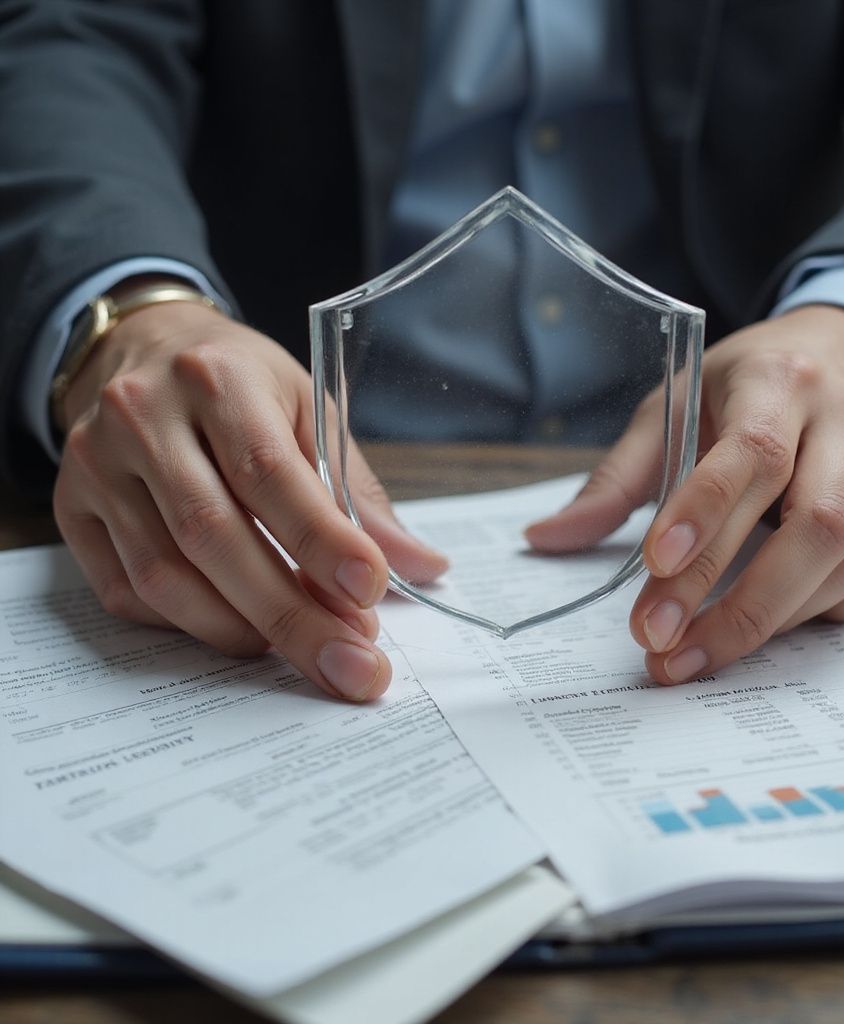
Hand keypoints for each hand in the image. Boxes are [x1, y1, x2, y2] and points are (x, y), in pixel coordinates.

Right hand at [54, 297, 446, 700]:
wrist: (144, 348)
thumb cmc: (241, 383)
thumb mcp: (309, 408)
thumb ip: (357, 490)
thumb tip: (421, 566)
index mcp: (217, 378)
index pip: (270, 472)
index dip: (321, 539)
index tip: (371, 591)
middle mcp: (143, 417)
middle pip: (214, 535)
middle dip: (291, 614)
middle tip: (353, 664)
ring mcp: (95, 465)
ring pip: (164, 574)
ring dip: (242, 630)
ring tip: (306, 649)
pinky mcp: (70, 507)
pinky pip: (126, 591)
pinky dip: (189, 624)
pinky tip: (239, 628)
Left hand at [526, 305, 843, 682]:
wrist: (843, 354)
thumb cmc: (742, 385)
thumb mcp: (670, 405)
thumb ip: (614, 477)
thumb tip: (544, 538)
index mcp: (778, 381)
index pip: (752, 454)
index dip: (706, 516)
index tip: (655, 569)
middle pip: (813, 522)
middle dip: (736, 598)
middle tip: (664, 645)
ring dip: (772, 619)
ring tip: (697, 653)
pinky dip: (819, 614)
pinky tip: (767, 625)